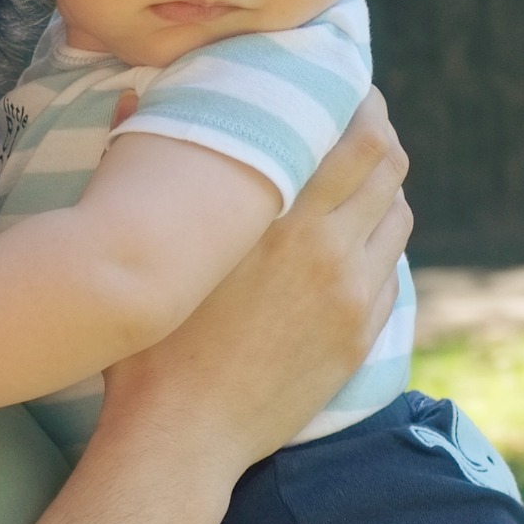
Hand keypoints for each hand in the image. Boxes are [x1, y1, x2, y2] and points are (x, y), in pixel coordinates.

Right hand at [97, 88, 411, 482]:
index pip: (360, 139)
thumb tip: (126, 100)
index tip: (348, 89)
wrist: (181, 434)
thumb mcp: (148, 245)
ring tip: (353, 186)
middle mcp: (329, 252)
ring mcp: (351, 298)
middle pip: (390, 169)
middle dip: (380, 138)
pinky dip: (377, 246)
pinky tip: (348, 245)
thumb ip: (149, 163)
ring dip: (382, 193)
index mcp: (280, 218)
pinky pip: (390, 272)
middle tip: (357, 125)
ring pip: (397, 219)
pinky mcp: (358, 338)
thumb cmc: (149, 338)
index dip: (364, 105)